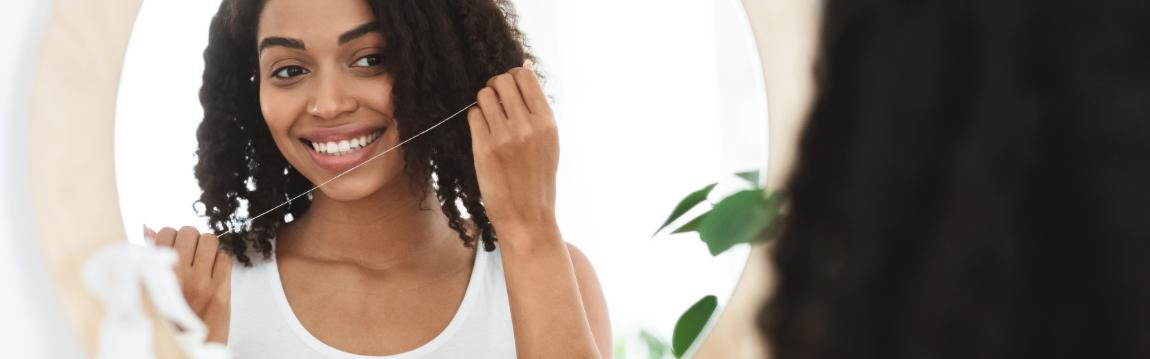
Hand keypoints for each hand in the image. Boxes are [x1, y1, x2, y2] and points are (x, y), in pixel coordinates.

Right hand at [145, 226, 230, 343]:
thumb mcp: (152, 290)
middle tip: (190, 249)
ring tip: (203, 258)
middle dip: (190, 236)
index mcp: (156, 275)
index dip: (170, 234)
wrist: (189, 349)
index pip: (165, 233)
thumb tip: (149, 229)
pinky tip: (214, 270)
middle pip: (189, 232)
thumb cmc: (167, 319)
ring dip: (207, 245)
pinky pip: (226, 258)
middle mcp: (179, 277)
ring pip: (210, 240)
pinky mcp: (221, 292)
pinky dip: (221, 259)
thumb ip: (151, 260)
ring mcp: (202, 284)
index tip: (172, 242)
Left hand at [468, 60, 558, 232]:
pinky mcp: (484, 149)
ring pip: (484, 95)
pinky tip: (483, 134)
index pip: (524, 76)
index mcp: (547, 122)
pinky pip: (473, 115)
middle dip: (495, 87)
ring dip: (483, 103)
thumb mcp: (548, 141)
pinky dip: (475, 119)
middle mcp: (527, 126)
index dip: (513, 77)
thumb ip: (536, 106)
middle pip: (502, 80)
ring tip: (489, 120)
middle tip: (496, 104)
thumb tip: (526, 66)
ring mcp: (504, 137)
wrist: (528, 217)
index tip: (510, 91)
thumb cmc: (538, 178)